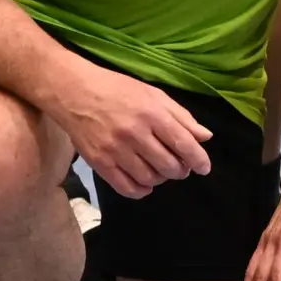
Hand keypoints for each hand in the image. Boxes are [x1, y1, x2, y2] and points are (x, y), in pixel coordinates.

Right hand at [56, 65, 211, 200]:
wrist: (75, 93)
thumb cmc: (118, 90)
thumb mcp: (154, 95)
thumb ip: (182, 116)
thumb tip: (205, 137)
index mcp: (152, 114)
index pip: (183, 144)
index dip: (198, 160)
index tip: (204, 168)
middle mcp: (135, 134)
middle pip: (168, 165)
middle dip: (180, 171)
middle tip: (180, 167)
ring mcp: (115, 150)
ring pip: (149, 178)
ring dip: (161, 179)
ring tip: (160, 171)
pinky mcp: (99, 162)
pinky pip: (126, 188)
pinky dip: (141, 190)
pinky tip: (145, 184)